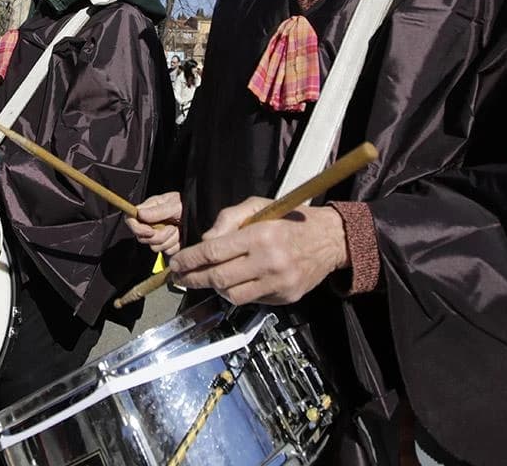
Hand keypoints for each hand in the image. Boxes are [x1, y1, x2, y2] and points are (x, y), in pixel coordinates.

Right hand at [125, 191, 182, 254]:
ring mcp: (158, 235)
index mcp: (148, 210)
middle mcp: (151, 223)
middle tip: (171, 227)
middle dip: (158, 235)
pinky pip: (166, 251)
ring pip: (154, 246)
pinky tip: (180, 236)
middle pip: (142, 237)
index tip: (149, 230)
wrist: (199, 214)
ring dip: (169, 239)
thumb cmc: (186, 203)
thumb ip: (157, 211)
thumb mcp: (174, 204)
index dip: (137, 228)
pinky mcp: (167, 245)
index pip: (131, 220)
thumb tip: (139, 213)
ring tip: (177, 229)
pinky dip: (175, 245)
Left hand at [168, 197, 349, 305]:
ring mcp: (278, 283)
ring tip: (206, 279)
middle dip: (193, 279)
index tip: (176, 263)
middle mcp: (269, 261)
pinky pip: (252, 300)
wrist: (330, 239)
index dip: (190, 260)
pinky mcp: (285, 297)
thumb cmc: (290, 219)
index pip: (214, 252)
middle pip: (218, 278)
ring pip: (232, 295)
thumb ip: (228, 219)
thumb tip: (205, 240)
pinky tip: (233, 282)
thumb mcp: (258, 206)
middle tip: (179, 277)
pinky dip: (238, 293)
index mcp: (260, 235)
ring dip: (214, 288)